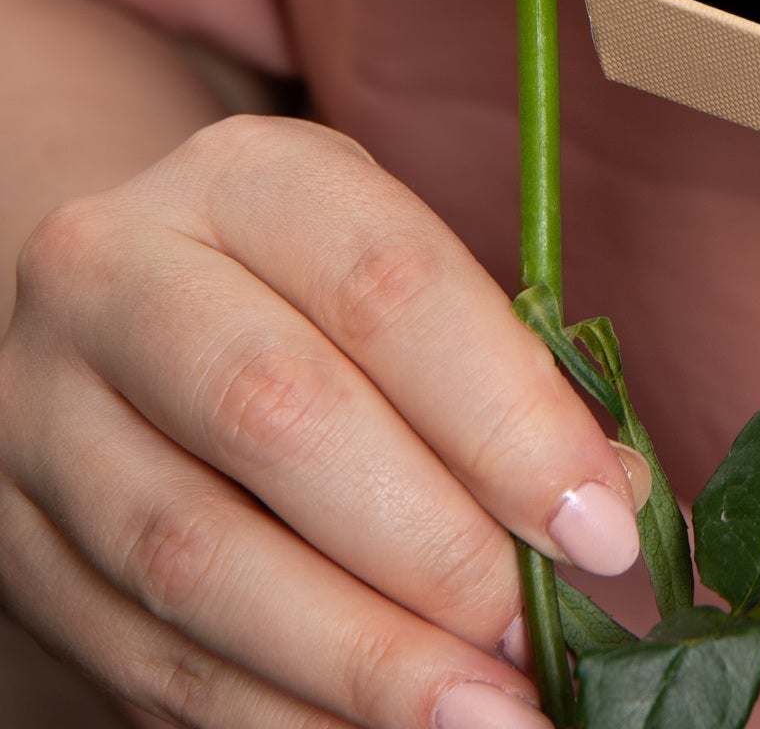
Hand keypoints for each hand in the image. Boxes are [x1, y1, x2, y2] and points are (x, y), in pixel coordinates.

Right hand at [0, 115, 648, 727]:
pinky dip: (275, 714)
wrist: (122, 309)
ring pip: (197, 558)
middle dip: (432, 547)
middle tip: (536, 637)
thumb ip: (505, 370)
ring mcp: (40, 413)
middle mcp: (117, 274)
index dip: (504, 415)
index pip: (386, 285)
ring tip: (483, 713)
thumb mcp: (402, 270)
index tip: (599, 525)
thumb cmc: (309, 288)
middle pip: (281, 415)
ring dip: (358, 659)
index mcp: (246, 178)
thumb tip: (608, 503)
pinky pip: (143, 658)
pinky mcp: (12, 544)